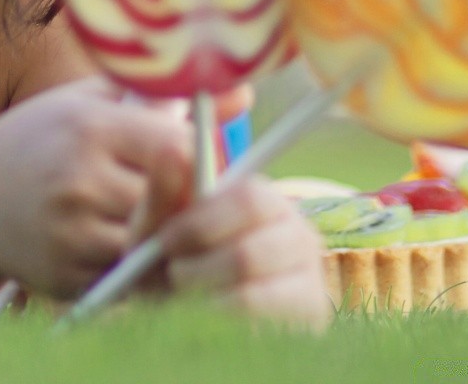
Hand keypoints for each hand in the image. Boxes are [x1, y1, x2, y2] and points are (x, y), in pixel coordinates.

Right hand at [0, 78, 192, 297]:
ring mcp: (70, 232)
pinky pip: (129, 279)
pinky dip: (141, 269)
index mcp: (89, 128)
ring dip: (168, 239)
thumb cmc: (42, 140)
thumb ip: (162, 99)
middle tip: (194, 200)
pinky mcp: (66, 275)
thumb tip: (244, 96)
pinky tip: (132, 249)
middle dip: (189, 204)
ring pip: (155, 246)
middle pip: (174, 203)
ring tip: (163, 223)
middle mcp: (78, 179)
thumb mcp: (91, 103)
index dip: (203, 162)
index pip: (179, 150)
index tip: (200, 164)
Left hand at [155, 177, 331, 329]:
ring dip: (203, 295)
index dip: (202, 223)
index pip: (248, 198)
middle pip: (249, 252)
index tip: (166, 242)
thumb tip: (174, 147)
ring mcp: (310, 276)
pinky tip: (207, 316)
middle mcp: (296, 230)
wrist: (190, 320)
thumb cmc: (174, 264)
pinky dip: (222, 318)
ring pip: (251, 292)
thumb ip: (163, 191)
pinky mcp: (309, 315)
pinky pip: (259, 319)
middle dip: (199, 268)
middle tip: (174, 276)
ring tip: (185, 297)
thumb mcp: (158, 229)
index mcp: (263, 198)